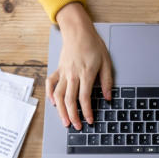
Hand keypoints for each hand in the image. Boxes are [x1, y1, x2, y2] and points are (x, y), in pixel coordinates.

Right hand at [46, 2, 113, 129]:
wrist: (78, 31)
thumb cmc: (93, 45)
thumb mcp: (106, 62)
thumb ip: (107, 81)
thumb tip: (108, 97)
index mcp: (86, 73)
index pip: (85, 98)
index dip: (87, 112)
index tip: (90, 120)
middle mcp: (73, 75)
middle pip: (70, 100)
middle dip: (73, 116)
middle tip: (77, 126)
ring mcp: (64, 72)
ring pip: (58, 95)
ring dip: (60, 110)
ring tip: (65, 121)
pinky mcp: (58, 69)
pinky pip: (51, 83)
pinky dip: (50, 94)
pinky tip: (53, 103)